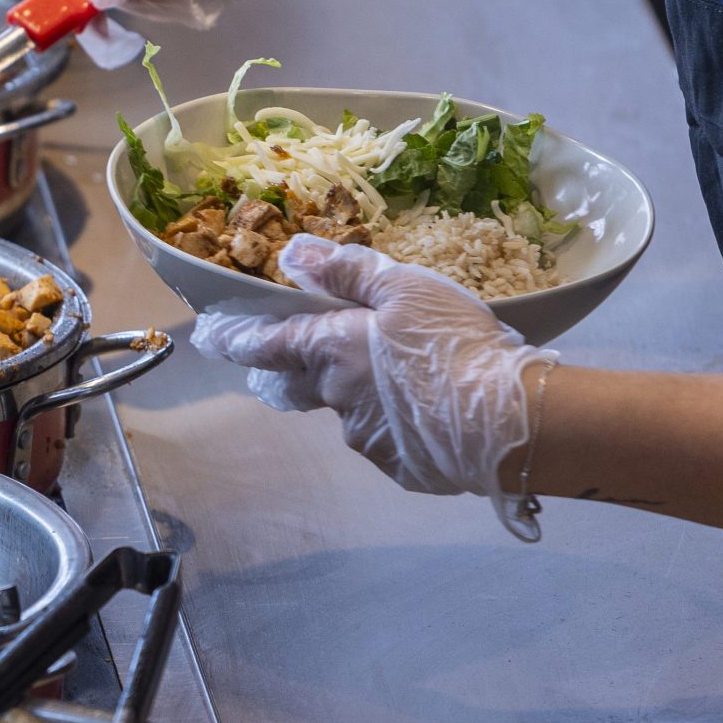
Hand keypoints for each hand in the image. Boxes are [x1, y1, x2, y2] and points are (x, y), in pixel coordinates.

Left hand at [191, 235, 548, 502]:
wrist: (511, 419)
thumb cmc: (454, 342)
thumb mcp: (406, 288)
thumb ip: (348, 272)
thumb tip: (293, 255)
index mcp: (330, 350)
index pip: (266, 345)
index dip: (236, 339)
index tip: (210, 338)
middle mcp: (336, 398)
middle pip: (299, 385)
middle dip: (298, 375)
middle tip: (319, 363)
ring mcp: (365, 438)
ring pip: (351, 413)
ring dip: (368, 398)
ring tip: (418, 383)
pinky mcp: (399, 467)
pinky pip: (390, 441)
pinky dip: (403, 426)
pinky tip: (436, 415)